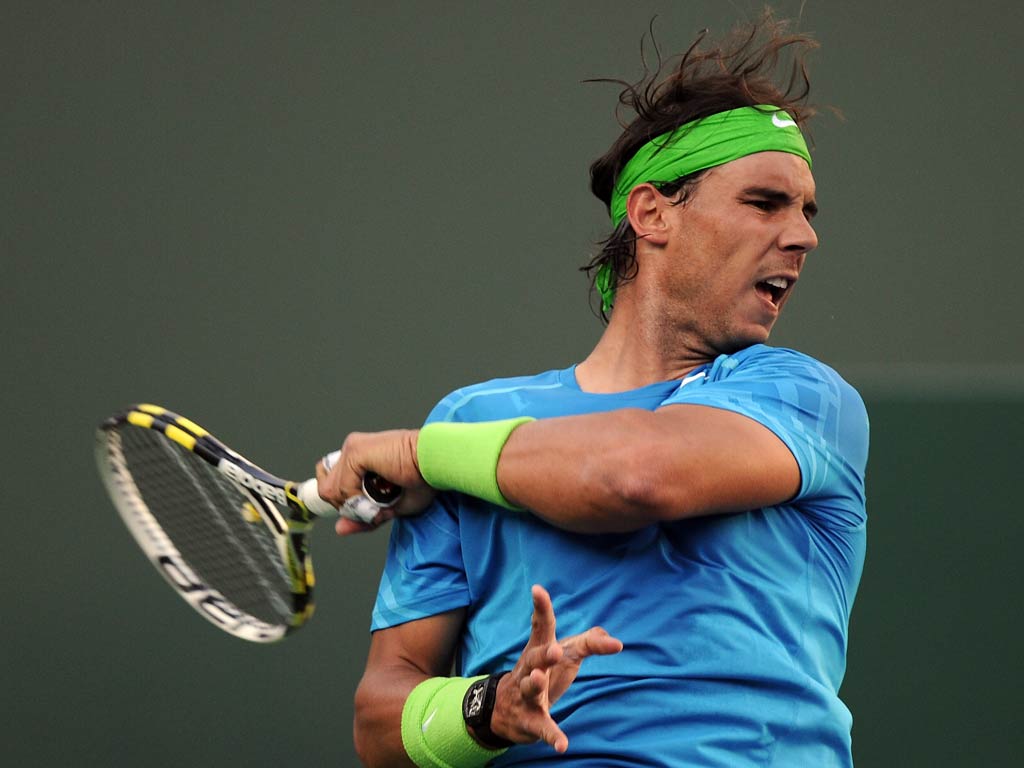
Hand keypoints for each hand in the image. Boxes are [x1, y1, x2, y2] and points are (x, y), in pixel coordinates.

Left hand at [315, 429, 435, 535]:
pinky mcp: (356, 452)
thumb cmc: (425, 478)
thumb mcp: (390, 506)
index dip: (344, 502)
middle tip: (373, 508)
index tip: (364, 510)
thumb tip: (340, 529)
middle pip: (327, 488)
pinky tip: (377, 497)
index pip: (333, 483)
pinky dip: (356, 501)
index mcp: (361, 456)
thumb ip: (363, 517)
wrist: (438, 462)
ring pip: (330, 490)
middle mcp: (353, 448)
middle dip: (347, 507)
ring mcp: (352, 448)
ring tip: (378, 504)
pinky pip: (341, 487)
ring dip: (353, 506)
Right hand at [486, 584, 622, 752]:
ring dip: (535, 684)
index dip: (540, 608)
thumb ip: (585, 642)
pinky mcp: (530, 720)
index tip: (537, 589)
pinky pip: (542, 727)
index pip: (541, 625)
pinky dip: (553, 735)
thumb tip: (606, 632)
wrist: (504, 711)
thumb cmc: (540, 675)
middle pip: (534, 656)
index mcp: (539, 649)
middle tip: (554, 649)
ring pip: (529, 687)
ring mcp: (527, 694)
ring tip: (540, 680)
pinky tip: (563, 745)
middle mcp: (530, 668)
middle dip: (543, 653)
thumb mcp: (562, 656)